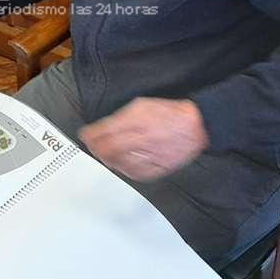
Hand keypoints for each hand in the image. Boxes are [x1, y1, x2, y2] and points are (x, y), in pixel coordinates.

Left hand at [79, 98, 208, 181]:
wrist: (195, 126)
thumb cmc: (169, 114)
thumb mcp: (141, 105)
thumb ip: (121, 117)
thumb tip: (104, 127)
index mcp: (137, 121)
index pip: (105, 131)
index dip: (90, 135)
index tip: (84, 135)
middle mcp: (142, 139)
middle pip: (109, 149)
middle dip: (95, 148)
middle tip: (92, 146)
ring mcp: (150, 155)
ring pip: (119, 163)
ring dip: (108, 159)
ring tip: (104, 155)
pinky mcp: (158, 168)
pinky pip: (135, 173)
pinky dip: (124, 170)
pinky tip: (121, 165)